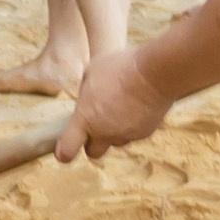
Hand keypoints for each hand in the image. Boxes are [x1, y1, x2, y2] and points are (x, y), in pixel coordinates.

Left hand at [58, 47, 174, 165]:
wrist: (155, 73)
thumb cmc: (120, 67)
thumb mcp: (93, 71)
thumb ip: (86, 89)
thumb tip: (87, 95)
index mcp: (86, 118)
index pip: (68, 149)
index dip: (64, 152)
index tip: (64, 151)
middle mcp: (104, 132)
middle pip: (93, 152)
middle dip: (93, 142)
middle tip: (96, 125)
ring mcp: (126, 135)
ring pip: (116, 141)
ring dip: (115, 132)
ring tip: (121, 108)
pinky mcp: (145, 133)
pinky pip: (134, 133)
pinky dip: (133, 124)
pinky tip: (137, 106)